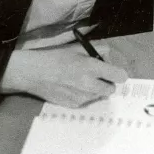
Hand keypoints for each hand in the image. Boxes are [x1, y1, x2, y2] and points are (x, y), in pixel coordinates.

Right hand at [0, 43, 127, 107]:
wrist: (33, 73)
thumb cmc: (55, 57)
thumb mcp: (77, 48)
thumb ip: (97, 50)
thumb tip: (108, 56)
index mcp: (91, 68)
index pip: (120, 76)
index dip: (118, 73)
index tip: (113, 72)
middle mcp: (89, 85)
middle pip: (112, 89)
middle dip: (107, 83)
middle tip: (96, 76)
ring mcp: (82, 98)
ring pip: (98, 96)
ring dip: (94, 89)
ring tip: (79, 80)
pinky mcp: (74, 105)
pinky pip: (86, 101)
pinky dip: (83, 95)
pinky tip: (70, 87)